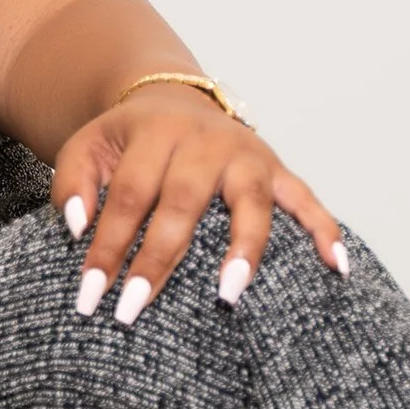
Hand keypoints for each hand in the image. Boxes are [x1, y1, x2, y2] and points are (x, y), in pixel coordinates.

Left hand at [53, 95, 344, 324]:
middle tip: (132, 310)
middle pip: (183, 203)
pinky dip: (326, 229)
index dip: (107, 247)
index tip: (89, 296)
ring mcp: (248, 155)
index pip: (128, 197)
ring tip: (229, 294)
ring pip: (252, 202)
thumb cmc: (127, 141)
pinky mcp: (279, 169)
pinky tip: (337, 267)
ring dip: (244, 248)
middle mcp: (206, 140)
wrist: (172, 99)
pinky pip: (308, 199)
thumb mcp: (87, 148)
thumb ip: (72, 183)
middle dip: (157, 260)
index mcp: (155, 133)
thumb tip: (77, 227)